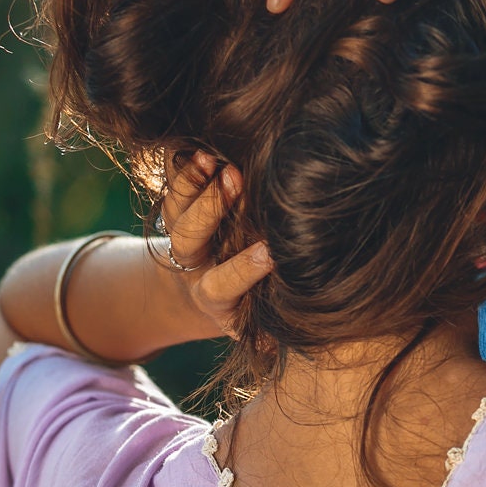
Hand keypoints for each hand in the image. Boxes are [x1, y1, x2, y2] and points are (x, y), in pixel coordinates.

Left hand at [158, 151, 272, 338]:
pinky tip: (197, 142)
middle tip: (236, 180)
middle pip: (190, 239)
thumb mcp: (256, 330)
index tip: (270, 252)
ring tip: (212, 155)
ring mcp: (180, 237)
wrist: (196, 295)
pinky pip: (171, 185)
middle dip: (211, 209)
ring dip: (192, 181)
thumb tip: (314, 344)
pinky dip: (181, 165)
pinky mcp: (175, 213)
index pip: (225, 284)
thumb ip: (272, 337)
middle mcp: (193, 268)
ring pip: (176, 210)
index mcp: (215, 300)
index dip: (244, 269)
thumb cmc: (247, 311)